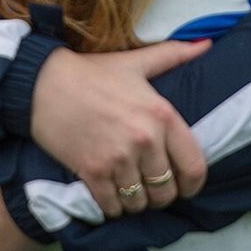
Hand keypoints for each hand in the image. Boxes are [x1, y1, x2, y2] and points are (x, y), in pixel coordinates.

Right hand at [31, 39, 209, 217]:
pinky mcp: (92, 173)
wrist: (43, 83)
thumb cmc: (92, 73)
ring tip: (130, 190)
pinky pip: (113, 207)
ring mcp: (118, 159)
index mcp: (161, 115)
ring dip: (136, 202)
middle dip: (161, 194)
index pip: (193, 166)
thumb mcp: (136, 62)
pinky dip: (113, 207)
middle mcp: (144, 140)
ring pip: (140, 203)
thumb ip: (174, 54)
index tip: (185, 185)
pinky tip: (109, 194)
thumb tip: (208, 43)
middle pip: (166, 191)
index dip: (193, 184)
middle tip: (150, 186)